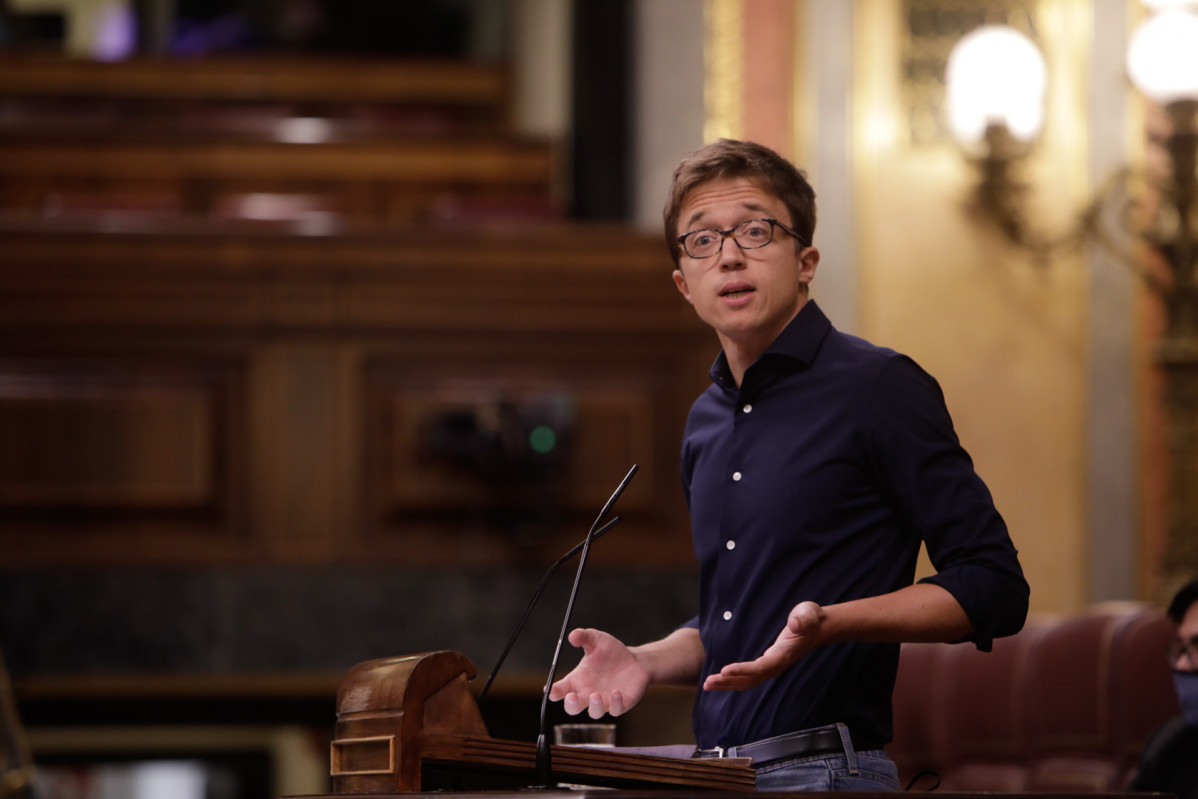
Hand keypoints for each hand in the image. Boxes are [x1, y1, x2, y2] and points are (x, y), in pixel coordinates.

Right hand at [548, 628, 650, 717]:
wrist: (635, 660)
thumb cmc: (611, 651)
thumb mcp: (596, 640)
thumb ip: (584, 636)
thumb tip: (572, 636)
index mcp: (577, 680)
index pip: (560, 690)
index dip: (553, 692)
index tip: (550, 690)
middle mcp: (588, 694)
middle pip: (573, 708)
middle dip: (570, 705)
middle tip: (571, 697)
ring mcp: (604, 701)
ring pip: (594, 712)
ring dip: (594, 706)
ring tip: (596, 695)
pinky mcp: (621, 704)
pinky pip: (616, 710)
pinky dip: (615, 703)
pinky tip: (616, 692)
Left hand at [703, 601, 825, 690]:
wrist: (819, 627)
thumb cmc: (811, 618)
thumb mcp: (808, 613)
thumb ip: (803, 618)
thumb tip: (795, 624)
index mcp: (784, 654)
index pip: (761, 667)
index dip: (743, 670)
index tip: (724, 671)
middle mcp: (777, 665)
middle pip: (751, 679)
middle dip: (729, 682)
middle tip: (708, 682)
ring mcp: (773, 666)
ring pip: (749, 681)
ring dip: (728, 684)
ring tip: (708, 684)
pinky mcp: (769, 664)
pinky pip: (750, 676)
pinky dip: (734, 680)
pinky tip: (721, 680)